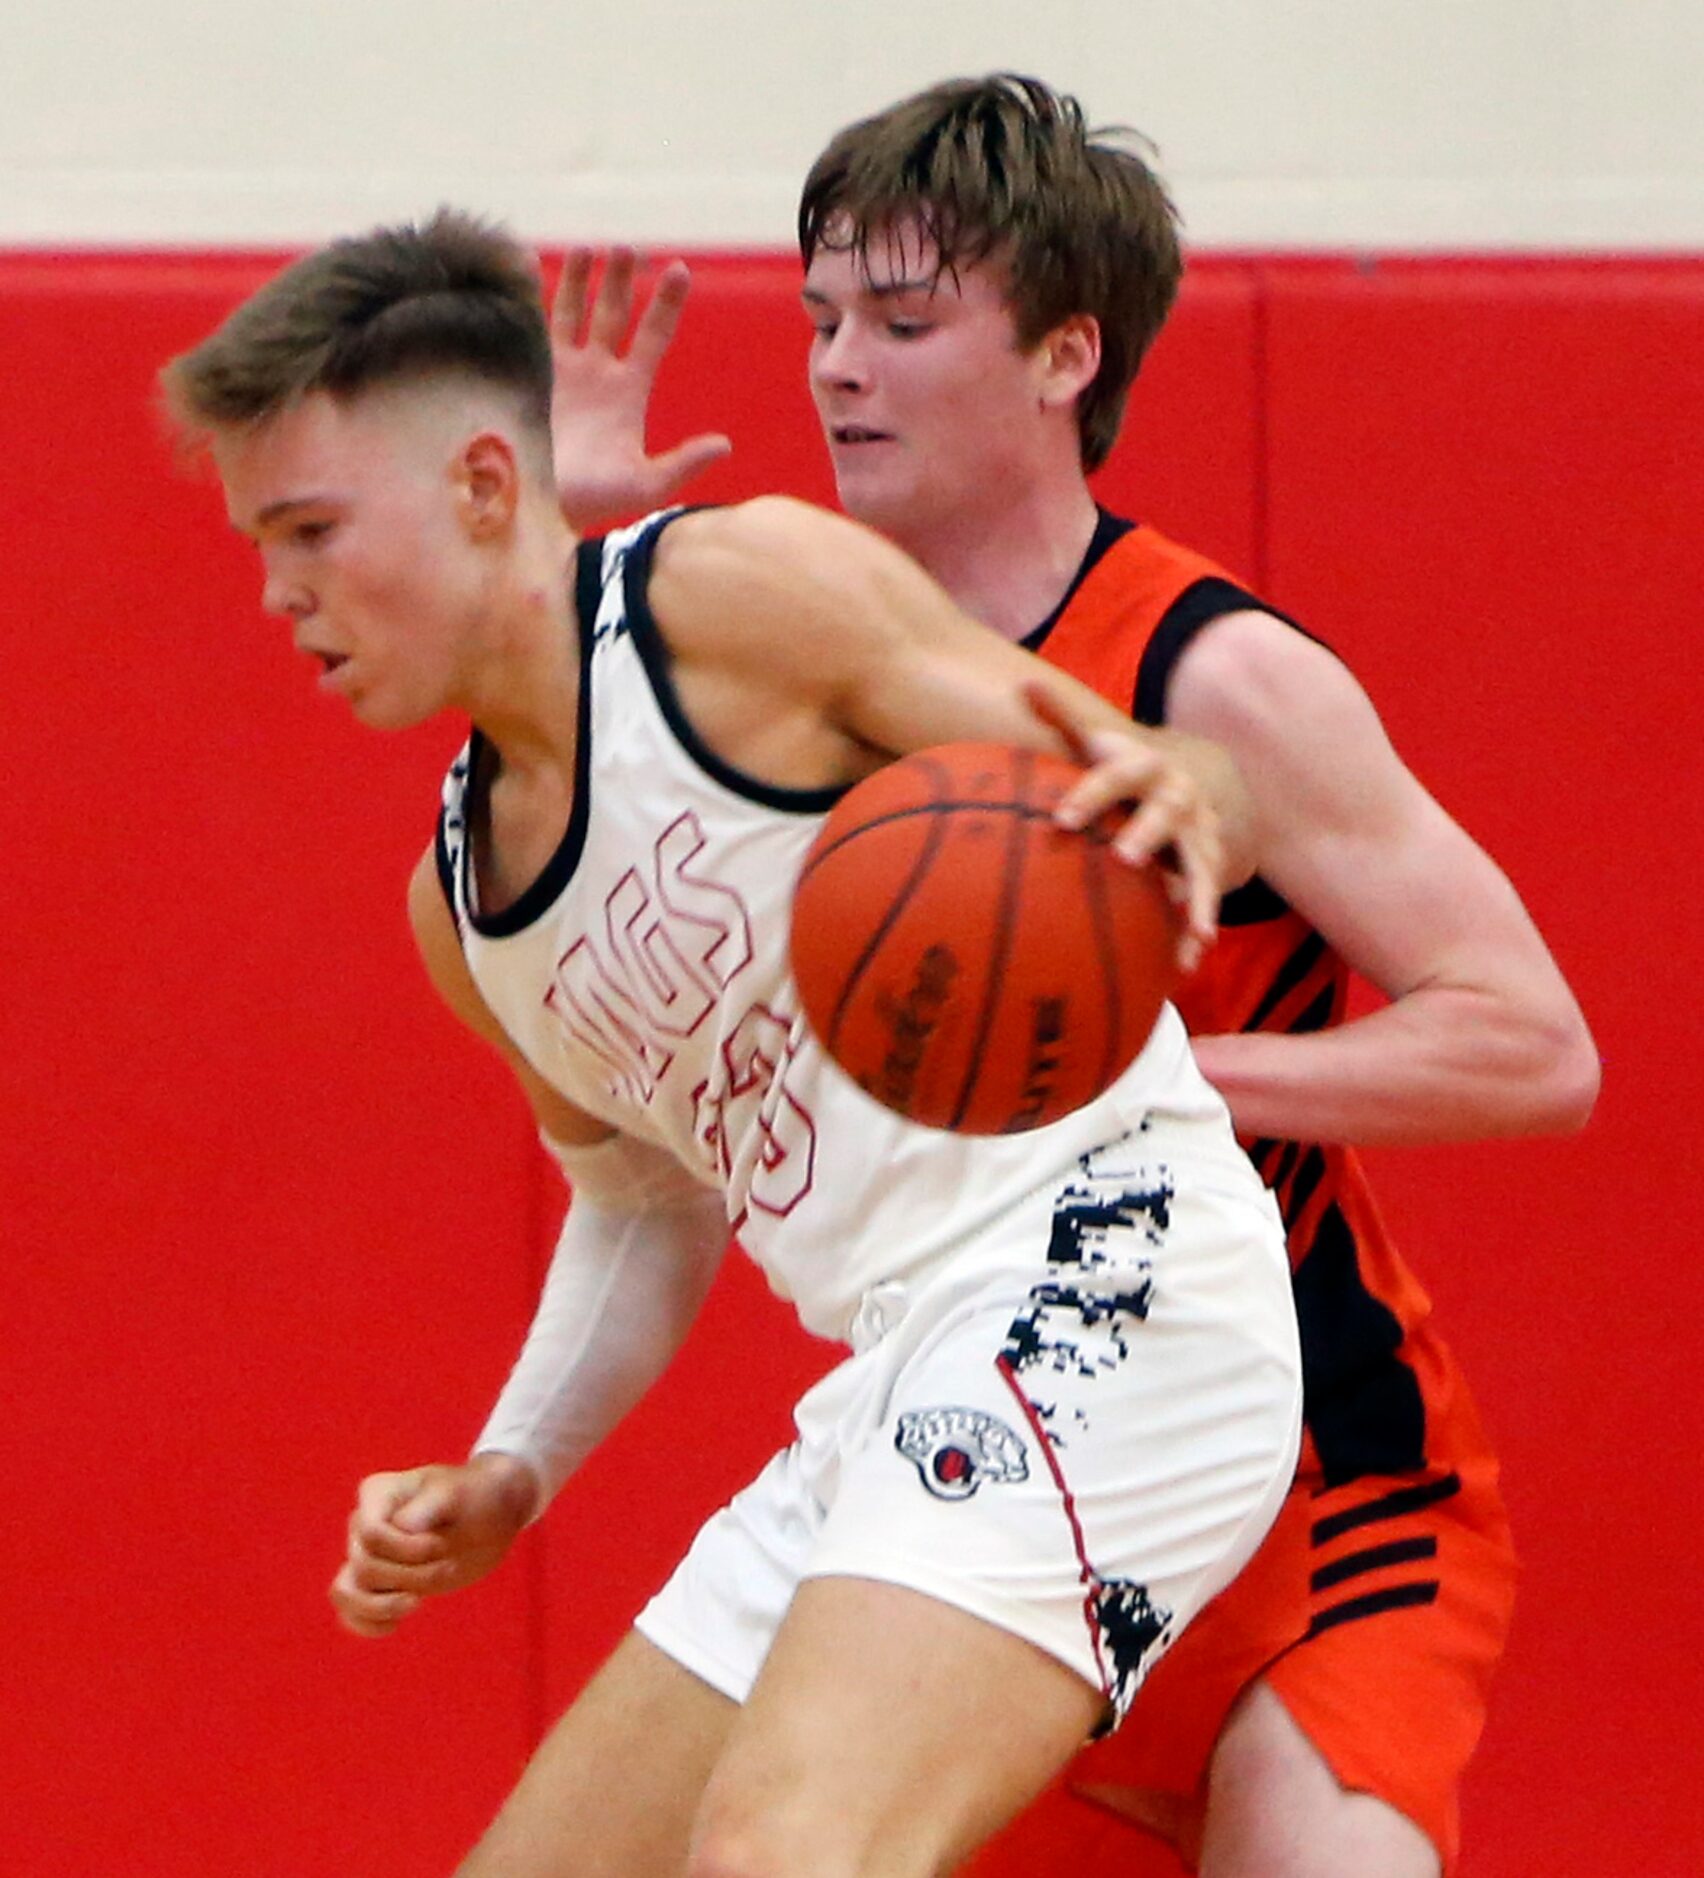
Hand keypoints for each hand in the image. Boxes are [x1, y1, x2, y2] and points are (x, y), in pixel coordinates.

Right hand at [328, 1453, 537, 1637]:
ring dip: (381, 1606)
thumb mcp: (458, 1493)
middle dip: (410, 1576)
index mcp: (377, 1493)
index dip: (405, 1550)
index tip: (442, 1545)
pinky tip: (395, 1624)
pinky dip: (367, 1624)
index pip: (370, 1535)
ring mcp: (367, 1554)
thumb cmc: (474, 1496)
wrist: (490, 1512)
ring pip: (344, 1592)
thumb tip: (400, 1526)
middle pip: (364, 1567)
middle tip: (449, 1567)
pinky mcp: (377, 1582)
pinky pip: (349, 1610)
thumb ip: (428, 1506)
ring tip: (416, 1603)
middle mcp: (364, 1523)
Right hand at [551, 246, 732, 530]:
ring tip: (590, 245)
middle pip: (614, 314)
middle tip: (627, 247)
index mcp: (628, 392)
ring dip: (582, 279)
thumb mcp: (645, 487)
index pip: (653, 336)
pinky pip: (532, 325)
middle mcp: (597, 375)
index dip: (667, 304)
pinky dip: (531, 295)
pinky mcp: (528, 373)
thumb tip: (724, 444)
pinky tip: (529, 265)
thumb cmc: (594, 503)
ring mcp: (562, 372)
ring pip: (574, 312)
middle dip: (620, 280)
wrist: (536, 508)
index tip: (680, 269)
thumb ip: (682, 464)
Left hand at [1025, 682, 1244, 972]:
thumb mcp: (1100, 739)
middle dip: (1149, 833)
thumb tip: (1020, 683)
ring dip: (1197, 895)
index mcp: (1143, 766)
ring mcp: (1200, 831)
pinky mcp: (1211, 864)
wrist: (1202, 774)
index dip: (1090, 794)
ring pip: (1202, 862)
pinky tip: (1185, 963)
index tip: (1060, 819)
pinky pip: (1208, 898)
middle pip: (1167, 812)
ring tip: (1192, 929)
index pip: (1115, 776)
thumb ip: (1062, 717)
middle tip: (1124, 860)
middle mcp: (1178, 796)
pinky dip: (1197, 930)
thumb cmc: (1128, 767)